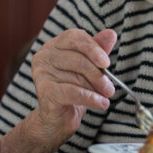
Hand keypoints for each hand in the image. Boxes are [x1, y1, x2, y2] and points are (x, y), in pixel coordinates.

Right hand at [31, 28, 116, 146]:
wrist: (58, 119)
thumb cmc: (74, 89)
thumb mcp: (89, 67)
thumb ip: (98, 49)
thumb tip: (111, 33)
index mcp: (54, 45)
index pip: (75, 37)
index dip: (93, 48)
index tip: (107, 63)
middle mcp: (44, 56)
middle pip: (78, 58)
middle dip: (98, 74)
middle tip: (110, 87)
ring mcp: (42, 74)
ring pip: (77, 76)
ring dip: (96, 87)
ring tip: (106, 96)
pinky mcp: (44, 92)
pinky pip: (73, 92)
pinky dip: (91, 98)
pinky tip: (102, 103)